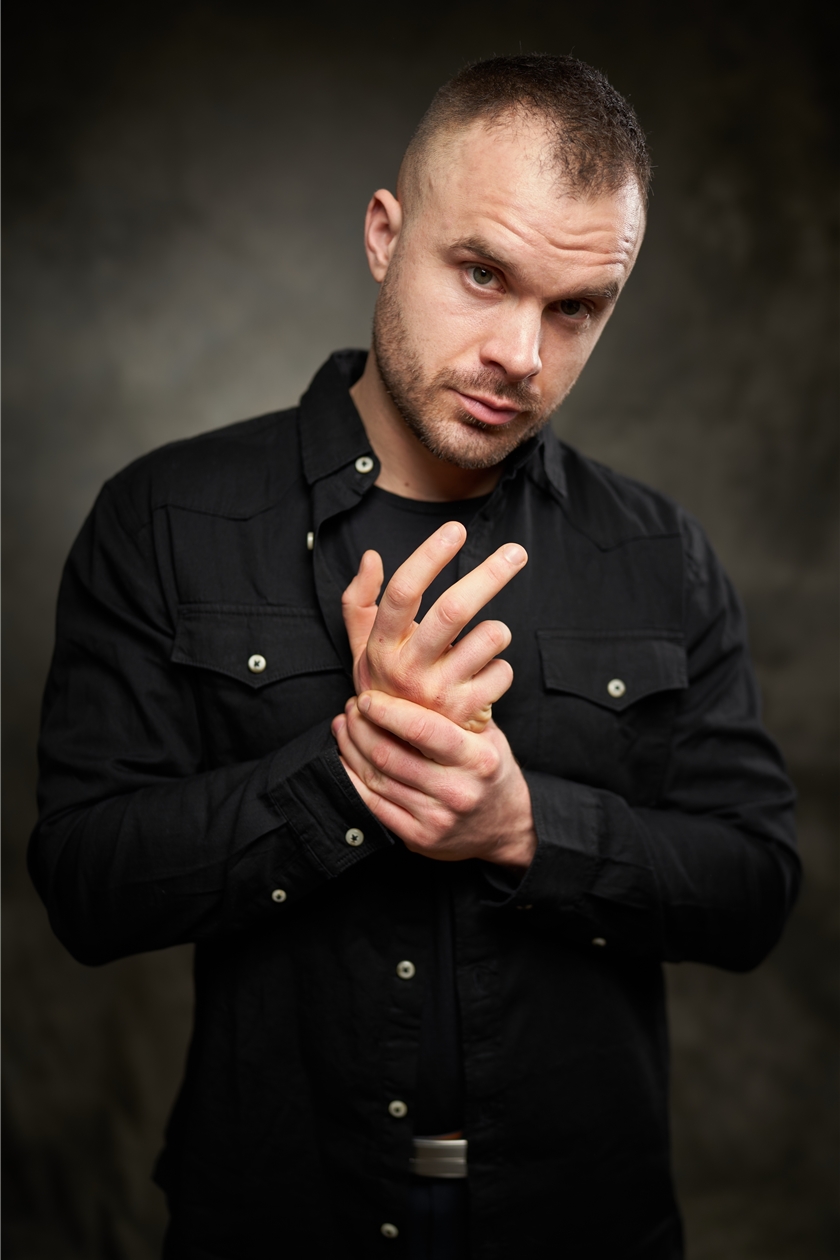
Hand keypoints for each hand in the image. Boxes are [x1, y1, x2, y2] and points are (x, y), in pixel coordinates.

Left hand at [331, 689, 536, 867]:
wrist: (507, 826)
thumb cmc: (491, 770)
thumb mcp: (489, 736)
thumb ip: (457, 712)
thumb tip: (413, 675)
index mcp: (478, 759)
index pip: (422, 730)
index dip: (387, 711)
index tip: (367, 697)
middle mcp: (458, 791)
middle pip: (390, 756)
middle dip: (361, 727)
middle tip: (351, 708)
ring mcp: (437, 819)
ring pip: (377, 779)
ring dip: (351, 749)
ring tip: (344, 726)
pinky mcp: (419, 838)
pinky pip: (374, 805)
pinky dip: (353, 779)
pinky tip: (346, 758)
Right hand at [341, 522, 526, 731]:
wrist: (405, 751)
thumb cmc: (388, 687)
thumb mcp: (362, 648)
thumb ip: (359, 601)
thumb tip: (370, 556)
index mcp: (382, 646)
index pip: (403, 593)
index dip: (429, 557)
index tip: (456, 529)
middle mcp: (409, 670)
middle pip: (453, 611)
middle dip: (490, 575)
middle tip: (516, 552)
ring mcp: (439, 694)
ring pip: (489, 639)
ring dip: (498, 631)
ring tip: (489, 638)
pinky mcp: (467, 713)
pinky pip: (503, 672)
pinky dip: (501, 666)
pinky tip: (485, 676)